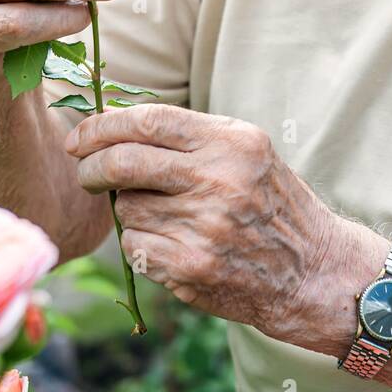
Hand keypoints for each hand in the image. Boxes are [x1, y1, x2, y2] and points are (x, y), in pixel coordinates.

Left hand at [64, 103, 386, 351]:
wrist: (311, 271)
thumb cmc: (269, 203)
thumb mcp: (246, 152)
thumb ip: (190, 136)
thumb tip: (112, 126)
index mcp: (232, 142)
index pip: (148, 120)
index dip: (103, 125)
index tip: (80, 137)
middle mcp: (219, 180)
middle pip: (124, 162)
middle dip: (92, 166)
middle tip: (86, 172)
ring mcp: (204, 226)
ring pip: (126, 207)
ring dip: (128, 209)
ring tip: (162, 215)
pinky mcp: (191, 267)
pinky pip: (134, 245)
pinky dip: (139, 243)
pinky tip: (170, 244)